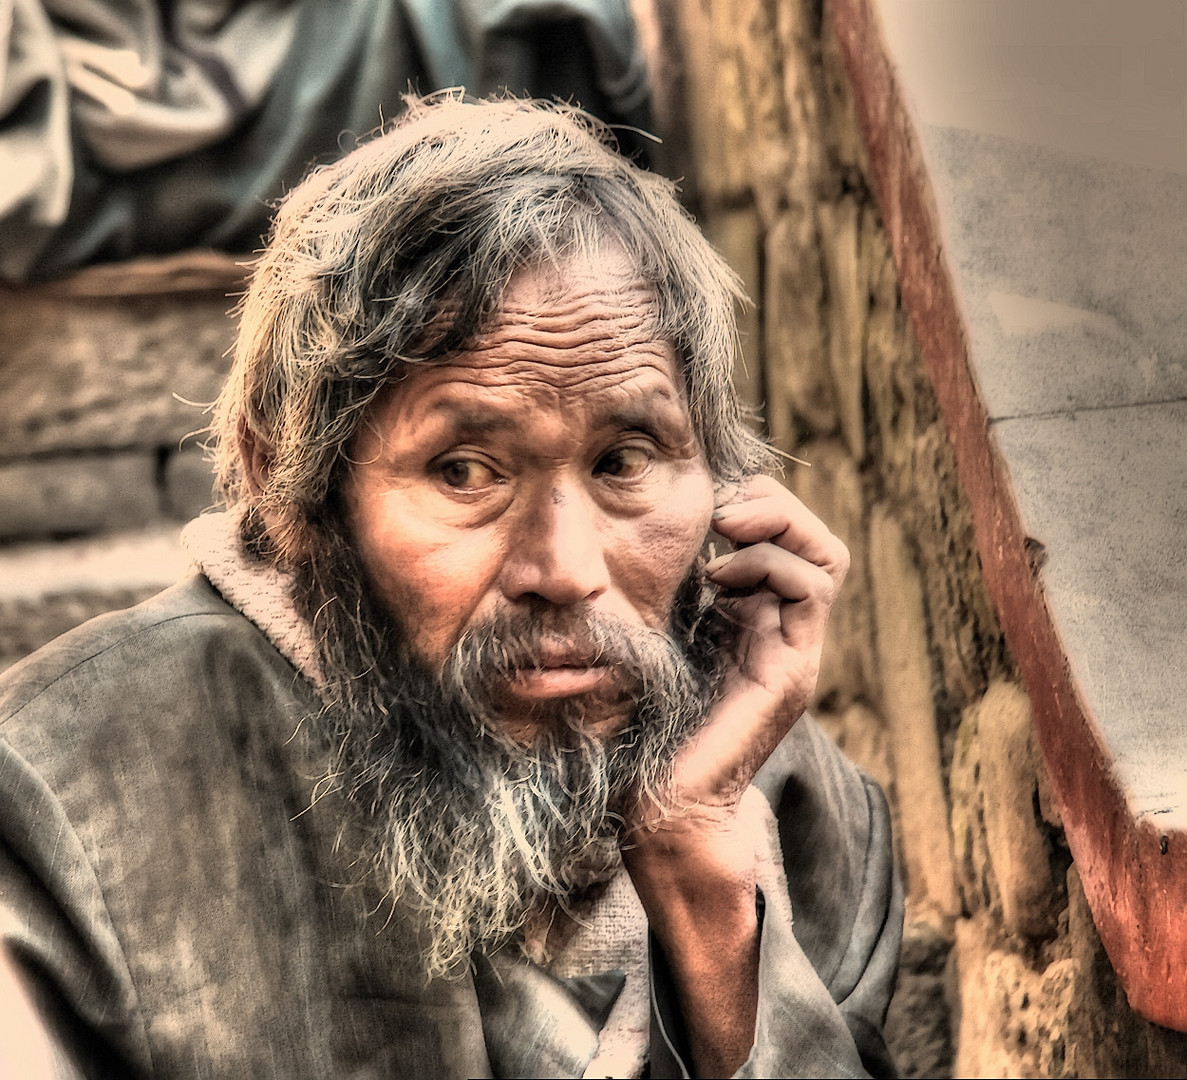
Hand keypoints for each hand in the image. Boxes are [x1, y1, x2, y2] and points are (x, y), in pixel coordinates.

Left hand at [619, 474, 847, 1076]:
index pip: (790, 543)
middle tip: (725, 508)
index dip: (758, 507)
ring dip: (776, 527)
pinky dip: (767, 565)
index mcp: (757, 624)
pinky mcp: (790, 672)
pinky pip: (807, 592)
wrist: (664, 806)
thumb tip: (668, 543)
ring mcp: (795, 654)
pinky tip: (719, 576)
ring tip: (725, 531)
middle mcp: (786, 636)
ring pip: (825, 560)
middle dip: (775, 506)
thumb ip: (679, 599)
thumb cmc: (648, 728)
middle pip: (818, 544)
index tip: (708, 504)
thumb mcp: (662, 642)